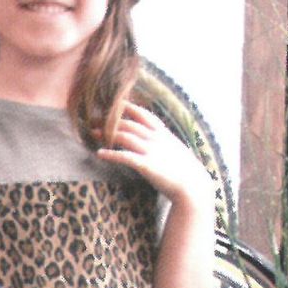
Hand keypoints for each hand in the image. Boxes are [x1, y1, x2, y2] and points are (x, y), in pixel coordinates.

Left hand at [95, 101, 214, 210]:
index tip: (116, 103)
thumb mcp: (176, 149)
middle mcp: (155, 139)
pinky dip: (111, 154)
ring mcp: (151, 151)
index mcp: (163, 134)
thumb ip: (164, 141)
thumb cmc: (185, 170)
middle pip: (129, 124)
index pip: (143, 114)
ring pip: (125, 136)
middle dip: (110, 121)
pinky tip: (100, 154)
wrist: (193, 185)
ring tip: (93, 134)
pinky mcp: (146, 166)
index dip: (128, 107)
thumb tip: (155, 138)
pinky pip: (125, 156)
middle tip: (94, 120)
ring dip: (107, 134)